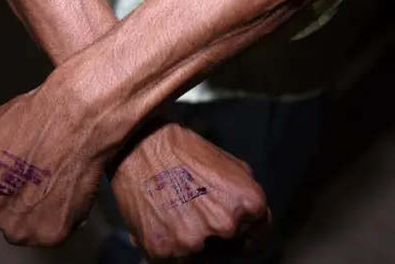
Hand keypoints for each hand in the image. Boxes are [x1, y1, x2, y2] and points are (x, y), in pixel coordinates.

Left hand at [0, 74, 109, 245]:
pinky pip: (51, 230)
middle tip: (28, 179)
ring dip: (32, 213)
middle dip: (5, 204)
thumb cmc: (29, 118)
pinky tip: (65, 190)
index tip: (2, 177)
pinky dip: (59, 216)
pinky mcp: (50, 234)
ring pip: (21, 228)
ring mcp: (18, 229)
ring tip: (50, 182)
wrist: (73, 120)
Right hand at [110, 121, 269, 258]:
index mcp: (249, 204)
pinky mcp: (163, 250)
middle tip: (195, 217)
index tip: (234, 239)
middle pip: (225, 250)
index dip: (244, 238)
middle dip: (214, 239)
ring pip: (196, 259)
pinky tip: (159, 222)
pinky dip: (164, 246)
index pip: (256, 240)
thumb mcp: (231, 165)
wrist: (141, 145)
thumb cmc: (186, 151)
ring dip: (188, 246)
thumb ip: (246, 197)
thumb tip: (249, 220)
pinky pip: (168, 260)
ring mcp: (194, 241)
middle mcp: (226, 226)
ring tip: (174, 218)